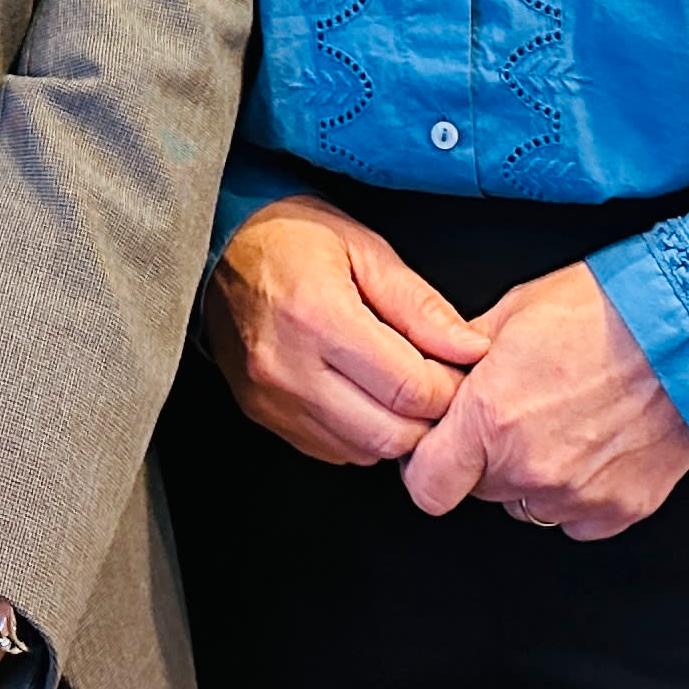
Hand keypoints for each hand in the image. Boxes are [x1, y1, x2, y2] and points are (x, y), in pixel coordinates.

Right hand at [202, 194, 489, 463]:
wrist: (218, 245)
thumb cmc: (291, 237)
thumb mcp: (365, 249)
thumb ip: (420, 306)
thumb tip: (470, 348)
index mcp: (319, 317)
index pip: (408, 388)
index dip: (449, 387)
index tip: (458, 368)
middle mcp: (289, 368)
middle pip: (389, 434)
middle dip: (427, 417)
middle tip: (434, 381)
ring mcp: (272, 399)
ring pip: (363, 451)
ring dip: (394, 429)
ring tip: (396, 385)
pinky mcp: (262, 415)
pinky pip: (331, 451)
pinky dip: (360, 434)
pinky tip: (361, 394)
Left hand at [399, 263, 688, 540]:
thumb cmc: (607, 310)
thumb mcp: (512, 312)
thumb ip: (462, 357)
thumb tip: (438, 375)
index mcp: (490, 417)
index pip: (426, 485)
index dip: (429, 465)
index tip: (442, 447)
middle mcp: (529, 466)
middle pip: (479, 490)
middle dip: (487, 457)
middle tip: (521, 412)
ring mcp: (576, 494)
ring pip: (528, 505)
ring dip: (535, 475)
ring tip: (566, 422)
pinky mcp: (620, 509)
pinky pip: (577, 518)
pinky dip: (580, 491)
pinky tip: (596, 445)